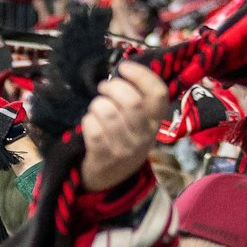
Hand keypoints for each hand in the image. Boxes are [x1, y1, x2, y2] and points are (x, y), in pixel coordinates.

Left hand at [79, 62, 171, 192]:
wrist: (110, 179)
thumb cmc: (124, 139)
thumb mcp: (140, 124)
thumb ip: (138, 100)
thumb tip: (123, 70)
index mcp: (156, 122)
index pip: (158, 93)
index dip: (141, 75)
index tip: (124, 67)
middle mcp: (144, 135)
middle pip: (132, 101)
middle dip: (113, 87)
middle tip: (104, 88)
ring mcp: (125, 148)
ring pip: (109, 113)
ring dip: (97, 104)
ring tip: (96, 107)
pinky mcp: (104, 156)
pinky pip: (93, 129)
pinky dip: (88, 120)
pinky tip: (90, 123)